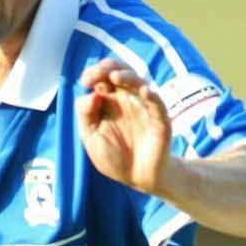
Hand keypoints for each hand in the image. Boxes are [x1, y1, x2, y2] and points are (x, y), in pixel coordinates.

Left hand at [77, 58, 172, 194]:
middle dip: (109, 67)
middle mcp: (127, 99)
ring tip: (115, 76)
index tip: (85, 80)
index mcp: (109, 100)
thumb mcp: (91, 137)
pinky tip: (145, 91)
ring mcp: (144, 107)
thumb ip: (86, 115)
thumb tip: (91, 94)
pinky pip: (158, 105)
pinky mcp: (159, 120)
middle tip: (97, 73)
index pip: (103, 77)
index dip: (94, 73)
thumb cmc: (114, 156)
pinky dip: (152, 96)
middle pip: (121, 73)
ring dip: (128, 77)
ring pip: (139, 83)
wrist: (138, 178)